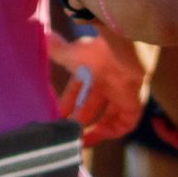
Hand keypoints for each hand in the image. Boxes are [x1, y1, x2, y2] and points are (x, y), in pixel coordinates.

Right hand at [49, 28, 150, 143]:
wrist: (125, 54)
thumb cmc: (96, 53)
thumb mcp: (70, 54)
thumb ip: (56, 50)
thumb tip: (43, 35)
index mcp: (92, 70)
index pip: (77, 90)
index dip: (67, 103)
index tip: (55, 115)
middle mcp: (107, 83)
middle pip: (91, 106)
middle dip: (78, 119)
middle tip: (64, 132)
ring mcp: (121, 94)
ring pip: (108, 116)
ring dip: (95, 129)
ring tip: (80, 141)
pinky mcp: (134, 104)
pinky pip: (125, 122)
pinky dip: (113, 130)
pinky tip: (101, 136)